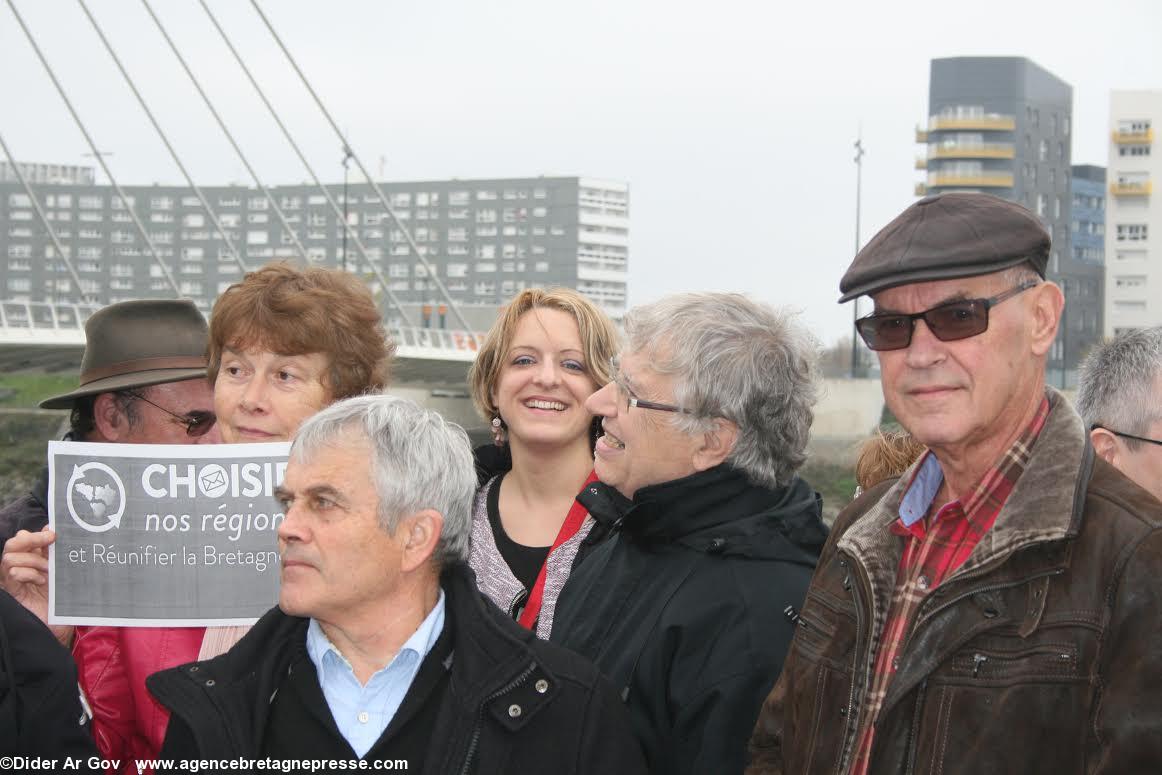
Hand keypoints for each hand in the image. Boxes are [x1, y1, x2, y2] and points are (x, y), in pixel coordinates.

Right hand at [1, 527, 72, 645]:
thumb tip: (51, 529)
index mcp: (35, 560)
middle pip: (13, 543)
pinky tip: (40, 582)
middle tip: (50, 541)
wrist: (61, 626)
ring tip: (47, 571)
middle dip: (31, 538)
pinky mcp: (12, 593)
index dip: (37, 533)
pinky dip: (28, 574)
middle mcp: (22, 568)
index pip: (24, 537)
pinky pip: (12, 574)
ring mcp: (15, 581)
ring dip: (32, 560)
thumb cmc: (64, 599)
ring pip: (10, 557)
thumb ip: (57, 553)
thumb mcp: (63, 572)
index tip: (55, 534)